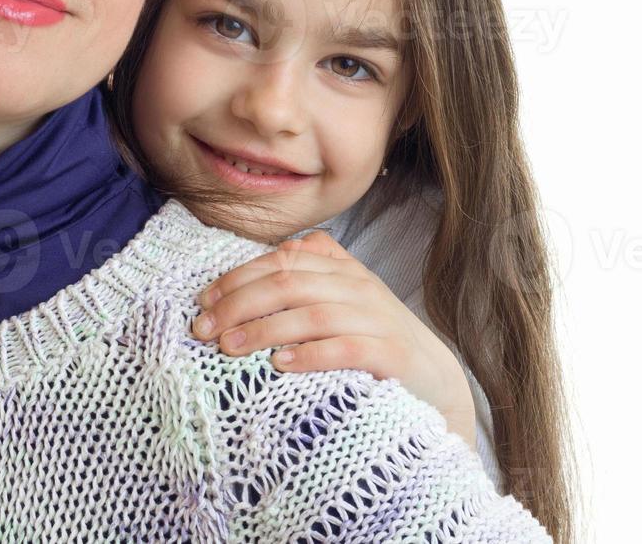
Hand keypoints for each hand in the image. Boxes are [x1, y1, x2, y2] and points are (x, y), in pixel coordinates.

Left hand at [190, 230, 478, 450]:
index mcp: (340, 268)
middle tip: (204, 330)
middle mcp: (358, 286)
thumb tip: (242, 280)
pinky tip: (279, 365)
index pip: (280, 260)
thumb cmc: (372, 340)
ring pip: (312, 314)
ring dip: (264, 329)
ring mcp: (377, 318)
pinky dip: (310, 355)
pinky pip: (346, 349)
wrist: (437, 381)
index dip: (237, 278)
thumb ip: (302, 279)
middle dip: (239, 305)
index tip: (204, 303)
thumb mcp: (338, 301)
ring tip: (229, 348)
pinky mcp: (392, 354)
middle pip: (288, 284)